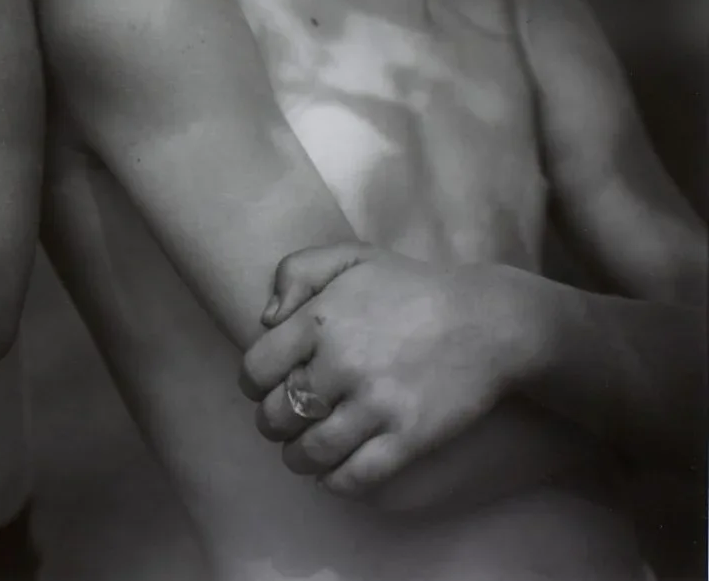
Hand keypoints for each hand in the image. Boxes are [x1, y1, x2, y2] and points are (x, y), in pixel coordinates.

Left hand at [241, 244, 535, 494]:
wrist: (486, 322)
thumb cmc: (410, 288)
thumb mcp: (349, 257)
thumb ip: (295, 273)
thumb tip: (266, 320)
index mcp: (318, 321)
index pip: (256, 369)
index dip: (252, 384)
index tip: (261, 388)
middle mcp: (340, 365)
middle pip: (277, 414)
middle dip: (271, 423)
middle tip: (279, 423)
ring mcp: (375, 405)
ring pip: (312, 451)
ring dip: (297, 458)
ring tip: (300, 453)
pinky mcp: (408, 438)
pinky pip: (356, 476)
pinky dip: (335, 482)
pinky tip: (332, 475)